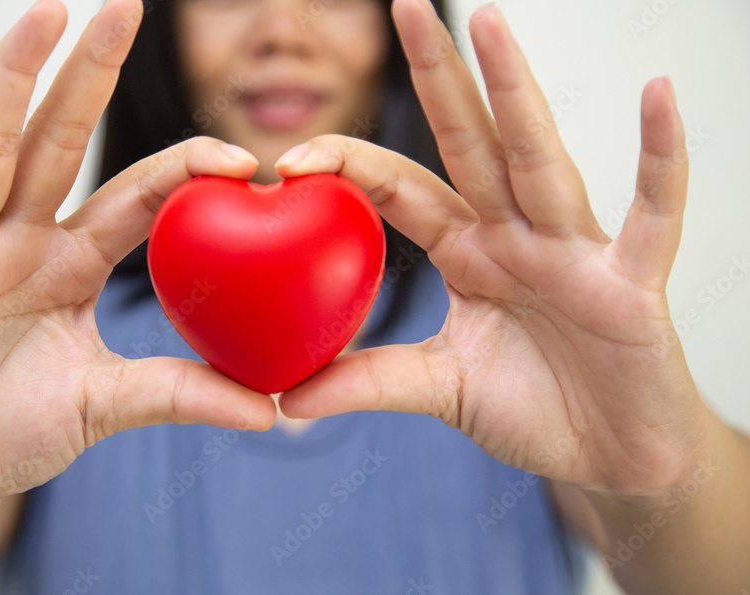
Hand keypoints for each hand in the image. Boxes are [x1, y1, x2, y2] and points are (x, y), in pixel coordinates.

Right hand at [0, 0, 273, 515]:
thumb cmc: (10, 431)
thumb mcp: (106, 405)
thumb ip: (179, 393)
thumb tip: (269, 410)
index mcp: (71, 263)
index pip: (134, 197)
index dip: (184, 172)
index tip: (244, 161)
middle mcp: (18, 241)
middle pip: (60, 142)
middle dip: (91, 76)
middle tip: (124, 7)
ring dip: (10, 82)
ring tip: (41, 14)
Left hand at [276, 0, 715, 493]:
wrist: (613, 456)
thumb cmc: (536, 410)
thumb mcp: (438, 389)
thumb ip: (368, 383)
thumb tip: (284, 400)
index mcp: (467, 254)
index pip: (401, 189)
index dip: (349, 165)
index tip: (289, 158)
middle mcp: (515, 236)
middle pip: (469, 143)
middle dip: (437, 77)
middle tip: (403, 6)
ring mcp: (572, 250)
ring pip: (539, 159)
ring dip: (515, 93)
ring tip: (489, 24)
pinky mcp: (629, 280)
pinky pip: (651, 213)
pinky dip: (660, 158)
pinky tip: (658, 95)